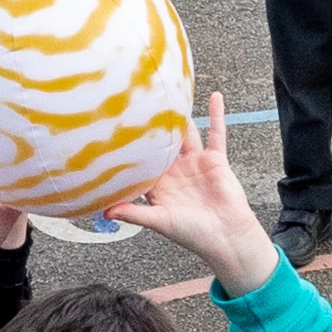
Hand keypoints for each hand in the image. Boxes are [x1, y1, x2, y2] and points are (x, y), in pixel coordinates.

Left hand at [105, 96, 279, 293]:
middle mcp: (175, 172)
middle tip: (136, 101)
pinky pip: (216, 133)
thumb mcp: (159, 221)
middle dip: (151, 126)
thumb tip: (104, 213)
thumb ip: (133, 213)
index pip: (140, 162)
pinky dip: (216, 115)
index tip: (112, 129)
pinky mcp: (216, 160)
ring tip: (170, 93)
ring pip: (186, 134)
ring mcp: (196, 163)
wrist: (227, 237)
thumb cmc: (193, 234)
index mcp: (159, 186)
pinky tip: (215, 96)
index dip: (128, 148)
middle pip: (161, 143)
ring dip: (180, 116)